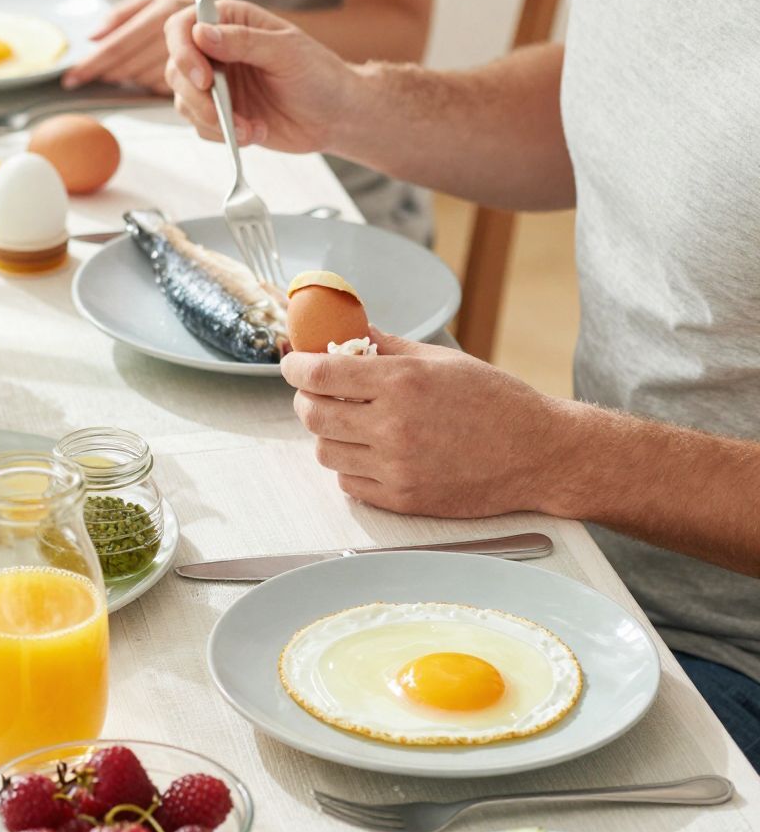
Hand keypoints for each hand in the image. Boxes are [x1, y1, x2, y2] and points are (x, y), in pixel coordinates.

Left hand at [63, 0, 191, 92]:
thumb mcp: (151, 3)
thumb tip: (92, 37)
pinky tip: (143, 75)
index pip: (117, 45)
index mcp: (163, 8)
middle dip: (104, 74)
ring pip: (143, 78)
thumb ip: (119, 16)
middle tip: (79, 80)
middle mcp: (177, 30)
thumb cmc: (183, 12)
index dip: (92, 64)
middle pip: (127, 66)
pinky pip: (161, 87)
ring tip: (111, 74)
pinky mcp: (198, 76)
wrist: (229, 25)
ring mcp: (190, 55)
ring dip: (128, 79)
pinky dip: (148, 84)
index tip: (70, 78)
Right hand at [164, 0, 357, 152]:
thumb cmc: (320, 75)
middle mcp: (217, 50)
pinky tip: (255, 131)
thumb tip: (201, 34)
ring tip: (250, 128)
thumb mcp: (286, 52)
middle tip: (224, 116)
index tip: (203, 79)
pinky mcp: (221, 113)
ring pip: (184, 101)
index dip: (182, 51)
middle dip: (197, 98)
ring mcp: (217, 84)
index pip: (183, 26)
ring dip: (213, 121)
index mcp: (231, 21)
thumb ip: (244, 42)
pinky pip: (200, 126)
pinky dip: (223, 135)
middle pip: (176, 68)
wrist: (337, 117)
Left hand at [281, 332, 569, 516]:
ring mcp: (396, 468)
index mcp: (401, 383)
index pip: (319, 373)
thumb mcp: (442, 361)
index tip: (293, 362)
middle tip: (321, 390)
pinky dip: (350, 465)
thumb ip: (387, 347)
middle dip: (307, 397)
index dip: (295, 365)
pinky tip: (372, 450)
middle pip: (312, 414)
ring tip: (352, 421)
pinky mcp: (402, 500)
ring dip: (328, 433)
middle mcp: (393, 426)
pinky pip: (349, 483)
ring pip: (325, 452)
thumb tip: (347, 331)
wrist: (539, 454)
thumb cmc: (497, 402)